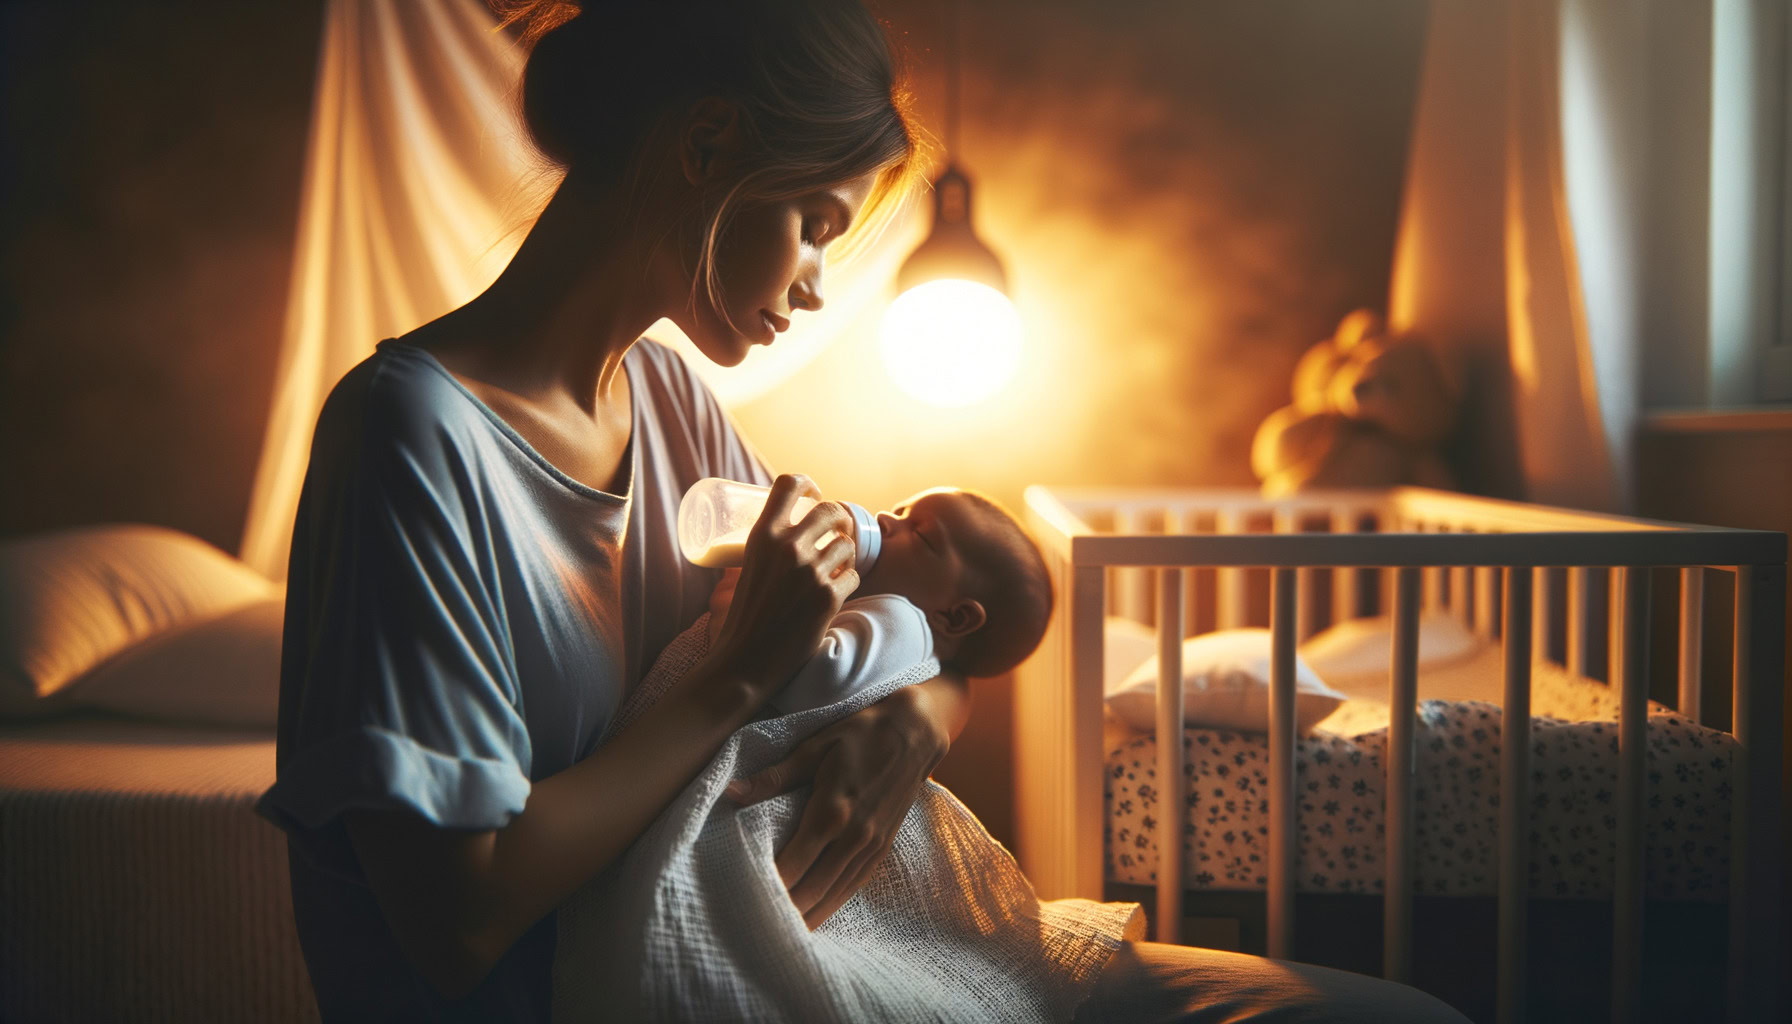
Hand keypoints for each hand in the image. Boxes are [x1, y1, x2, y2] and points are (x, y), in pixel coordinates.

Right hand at [704, 474, 858, 698]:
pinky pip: (854, 575)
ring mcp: (810, 572)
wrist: (745, 661)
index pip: (790, 484)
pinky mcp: (828, 597)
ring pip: (848, 544)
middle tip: (836, 531)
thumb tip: (781, 532)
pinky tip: (836, 590)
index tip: (814, 495)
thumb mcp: (745, 568)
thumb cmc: (742, 617)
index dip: (808, 485)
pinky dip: (847, 582)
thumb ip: (764, 548)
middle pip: (831, 510)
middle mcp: (788, 547)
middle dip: (839, 519)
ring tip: (834, 566)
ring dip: (845, 554)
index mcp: (762, 535)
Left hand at [724, 684, 951, 928]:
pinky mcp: (883, 847)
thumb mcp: (814, 746)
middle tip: (755, 924)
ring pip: (834, 894)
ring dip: (808, 914)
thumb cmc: (861, 733)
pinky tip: (815, 914)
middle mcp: (854, 836)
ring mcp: (872, 845)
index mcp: (832, 812)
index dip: (768, 886)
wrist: (915, 732)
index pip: (792, 864)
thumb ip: (774, 776)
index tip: (744, 898)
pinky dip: (832, 904)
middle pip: (812, 888)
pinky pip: (854, 885)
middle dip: (784, 909)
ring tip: (780, 932)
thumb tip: (732, 793)